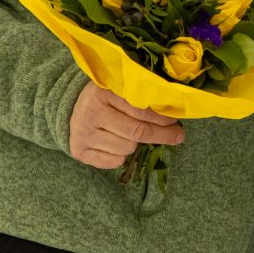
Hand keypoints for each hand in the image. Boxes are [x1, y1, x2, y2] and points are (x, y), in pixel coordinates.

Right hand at [68, 82, 182, 168]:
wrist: (75, 107)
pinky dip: (122, 157)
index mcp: (104, 93)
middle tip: (178, 136)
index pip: (141, 111)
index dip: (162, 118)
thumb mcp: (122, 89)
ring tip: (134, 135)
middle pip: (136, 132)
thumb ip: (142, 99)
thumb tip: (174, 117)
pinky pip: (113, 162)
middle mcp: (91, 113)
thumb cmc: (108, 98)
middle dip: (161, 135)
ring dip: (137, 145)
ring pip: (126, 149)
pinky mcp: (78, 150)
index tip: (176, 121)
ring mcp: (83, 133)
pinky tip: (119, 145)